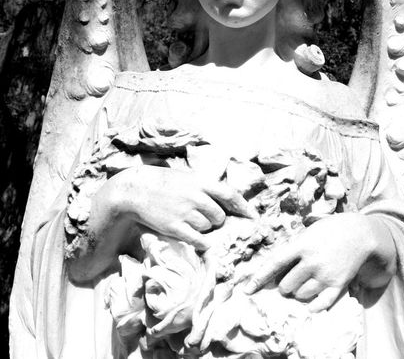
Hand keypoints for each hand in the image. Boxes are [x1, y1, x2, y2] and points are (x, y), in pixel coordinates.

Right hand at [112, 165, 254, 250]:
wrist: (135, 189)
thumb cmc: (163, 182)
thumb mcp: (187, 177)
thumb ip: (205, 186)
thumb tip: (226, 199)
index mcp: (200, 181)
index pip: (230, 194)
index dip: (244, 207)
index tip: (253, 217)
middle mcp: (195, 196)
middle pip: (220, 216)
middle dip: (217, 220)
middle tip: (206, 217)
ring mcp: (184, 212)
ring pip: (208, 227)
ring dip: (205, 228)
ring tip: (190, 220)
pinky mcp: (174, 226)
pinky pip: (197, 239)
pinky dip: (201, 241)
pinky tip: (198, 239)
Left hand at [244, 213, 395, 311]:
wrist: (361, 233)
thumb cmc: (331, 229)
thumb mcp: (309, 230)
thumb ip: (293, 246)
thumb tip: (275, 264)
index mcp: (302, 244)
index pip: (274, 263)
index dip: (259, 277)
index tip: (247, 289)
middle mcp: (312, 261)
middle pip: (286, 285)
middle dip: (284, 284)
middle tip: (291, 276)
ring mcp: (325, 274)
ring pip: (300, 295)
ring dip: (298, 292)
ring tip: (304, 281)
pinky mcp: (338, 285)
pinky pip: (319, 304)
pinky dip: (312, 304)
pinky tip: (311, 298)